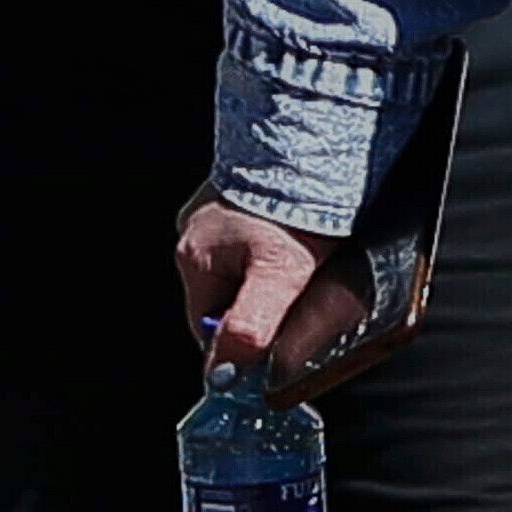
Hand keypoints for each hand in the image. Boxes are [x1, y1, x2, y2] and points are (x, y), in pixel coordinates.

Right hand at [176, 197, 362, 389]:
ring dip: (270, 275)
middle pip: (226, 298)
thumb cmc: (297, 203)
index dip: (240, 348)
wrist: (317, 133)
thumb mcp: (278, 275)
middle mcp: (196, 233)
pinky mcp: (241, 190)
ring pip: (242, 266)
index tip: (268, 357)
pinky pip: (254, 233)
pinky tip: (303, 236)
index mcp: (194, 258)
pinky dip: (276, 242)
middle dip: (259, 309)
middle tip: (299, 305)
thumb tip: (222, 377)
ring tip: (307, 265)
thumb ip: (250, 327)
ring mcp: (216, 209)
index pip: (208, 329)